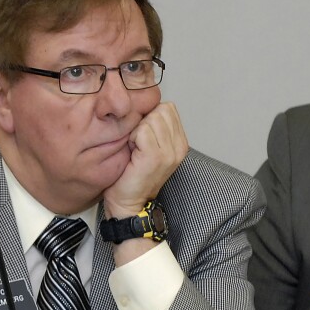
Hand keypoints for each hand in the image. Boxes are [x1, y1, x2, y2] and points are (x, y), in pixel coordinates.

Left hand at [103, 102, 187, 218]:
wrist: (128, 204)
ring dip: (137, 130)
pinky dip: (132, 138)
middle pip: (161, 109)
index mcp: (180, 143)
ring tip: (134, 148)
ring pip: (152, 118)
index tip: (142, 135)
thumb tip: (145, 105)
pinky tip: (131, 152)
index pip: (168, 108)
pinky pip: (142, 131)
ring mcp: (170, 152)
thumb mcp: (149, 147)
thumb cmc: (132, 175)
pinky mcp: (156, 157)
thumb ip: (154, 127)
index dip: (150, 115)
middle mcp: (179, 147)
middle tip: (137, 142)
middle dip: (144, 120)